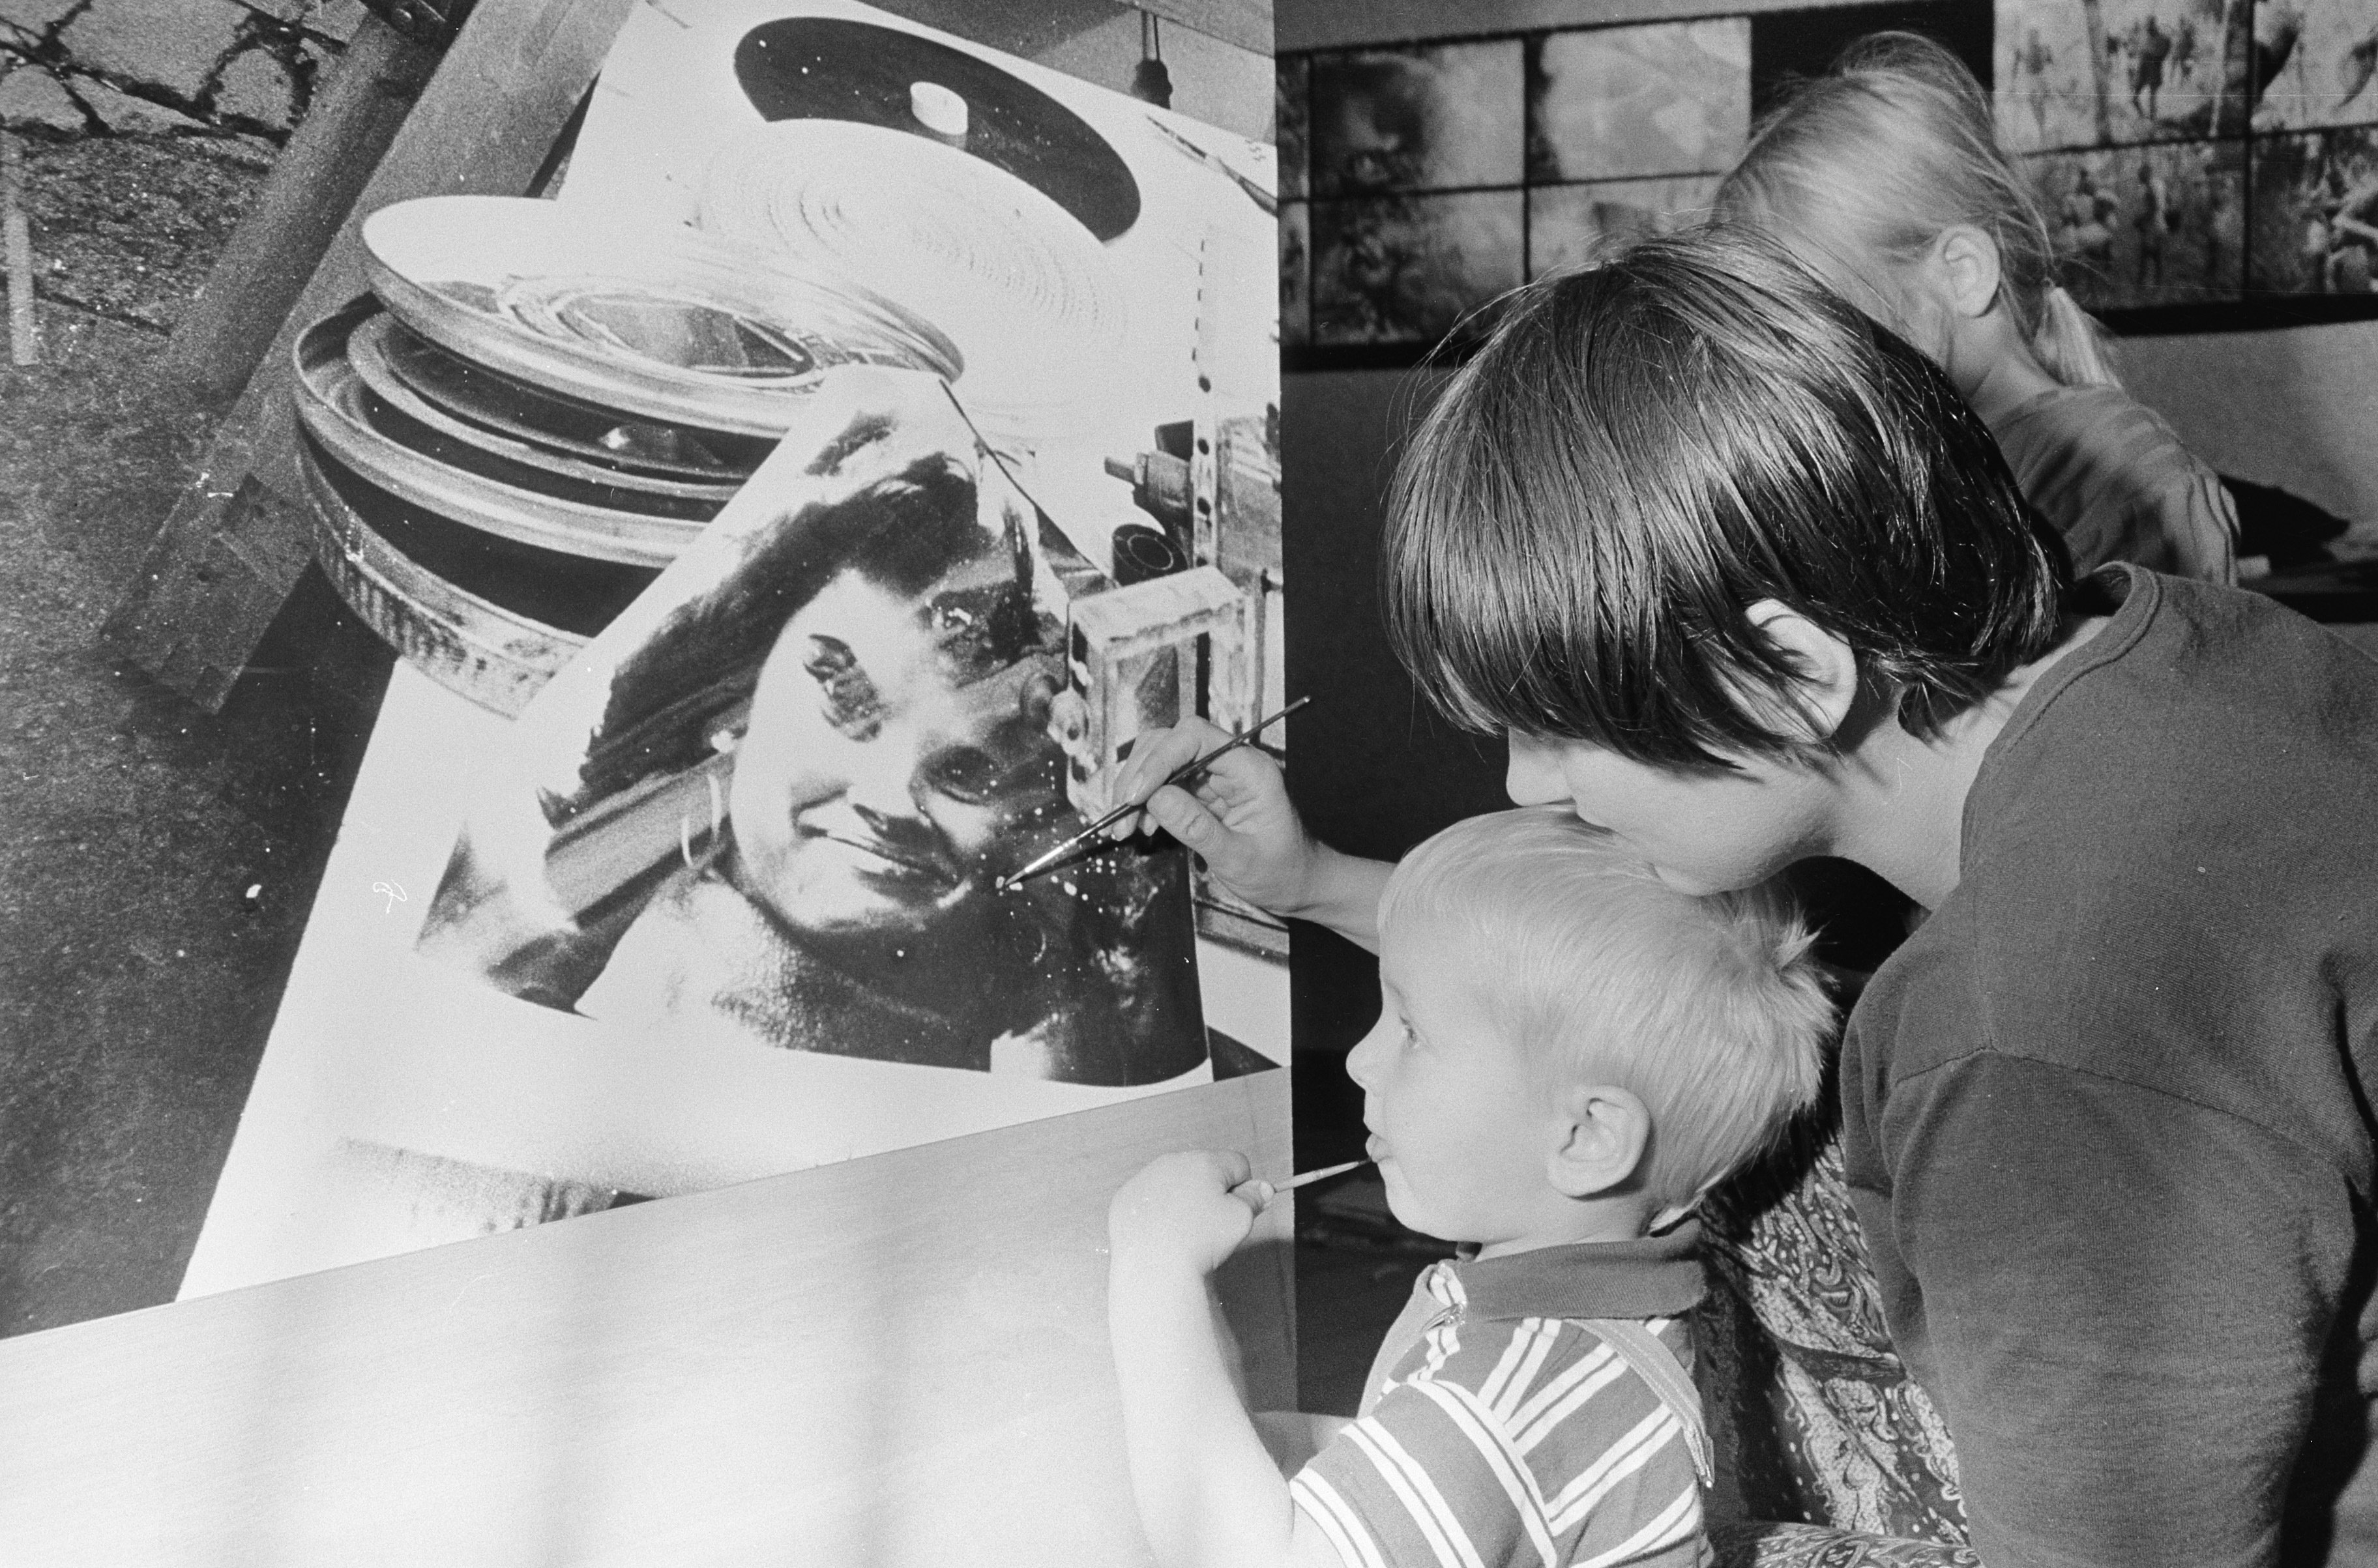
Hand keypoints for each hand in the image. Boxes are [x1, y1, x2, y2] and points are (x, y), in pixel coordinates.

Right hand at [1104, 720, 1322, 916]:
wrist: (1298, 883)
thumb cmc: (1282, 871)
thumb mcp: (1239, 858)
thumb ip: (1198, 828)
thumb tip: (1156, 798)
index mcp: (1250, 769)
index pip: (1194, 737)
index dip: (1159, 759)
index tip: (1136, 795)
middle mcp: (1230, 763)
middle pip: (1170, 742)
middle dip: (1140, 775)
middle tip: (1122, 815)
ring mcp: (1214, 776)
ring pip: (1161, 761)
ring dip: (1136, 790)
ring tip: (1125, 826)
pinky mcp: (1202, 793)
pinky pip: (1164, 785)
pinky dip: (1145, 803)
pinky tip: (1141, 827)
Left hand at [1109, 1150, 1266, 1277]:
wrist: (1153, 1267)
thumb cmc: (1198, 1243)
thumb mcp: (1240, 1220)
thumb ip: (1253, 1199)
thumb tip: (1262, 1189)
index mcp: (1204, 1162)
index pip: (1237, 1163)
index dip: (1243, 1189)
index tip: (1235, 1211)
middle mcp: (1172, 1162)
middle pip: (1205, 1171)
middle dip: (1212, 1193)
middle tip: (1209, 1226)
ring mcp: (1145, 1178)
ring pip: (1176, 1184)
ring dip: (1184, 1201)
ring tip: (1184, 1233)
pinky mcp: (1126, 1198)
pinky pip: (1151, 1199)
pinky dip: (1158, 1213)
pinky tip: (1161, 1234)